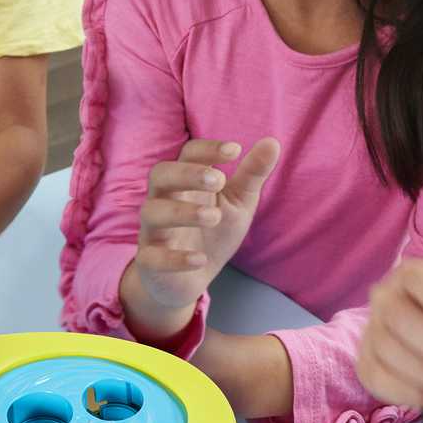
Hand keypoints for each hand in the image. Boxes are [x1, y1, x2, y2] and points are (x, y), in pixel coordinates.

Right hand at [122, 137, 280, 333]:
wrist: (193, 280)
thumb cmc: (214, 233)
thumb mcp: (238, 202)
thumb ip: (252, 174)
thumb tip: (273, 142)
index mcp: (186, 181)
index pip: (188, 154)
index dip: (208, 149)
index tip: (235, 150)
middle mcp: (164, 200)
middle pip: (160, 174)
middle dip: (186, 173)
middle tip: (217, 180)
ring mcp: (153, 231)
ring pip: (152, 212)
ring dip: (182, 212)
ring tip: (213, 217)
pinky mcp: (149, 261)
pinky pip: (152, 256)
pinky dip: (174, 258)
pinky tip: (200, 259)